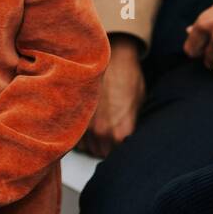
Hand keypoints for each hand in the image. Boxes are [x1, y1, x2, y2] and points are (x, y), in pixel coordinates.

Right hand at [79, 35, 144, 156]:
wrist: (110, 56)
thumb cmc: (128, 77)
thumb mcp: (140, 105)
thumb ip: (133, 127)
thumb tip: (128, 140)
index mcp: (122, 134)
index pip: (121, 157)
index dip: (122, 150)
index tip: (122, 143)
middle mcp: (102, 134)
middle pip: (102, 155)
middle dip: (105, 147)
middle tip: (110, 134)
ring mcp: (85, 126)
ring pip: (87, 148)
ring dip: (92, 141)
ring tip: (99, 127)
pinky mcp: (72, 116)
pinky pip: (76, 136)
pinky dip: (80, 132)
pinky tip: (88, 121)